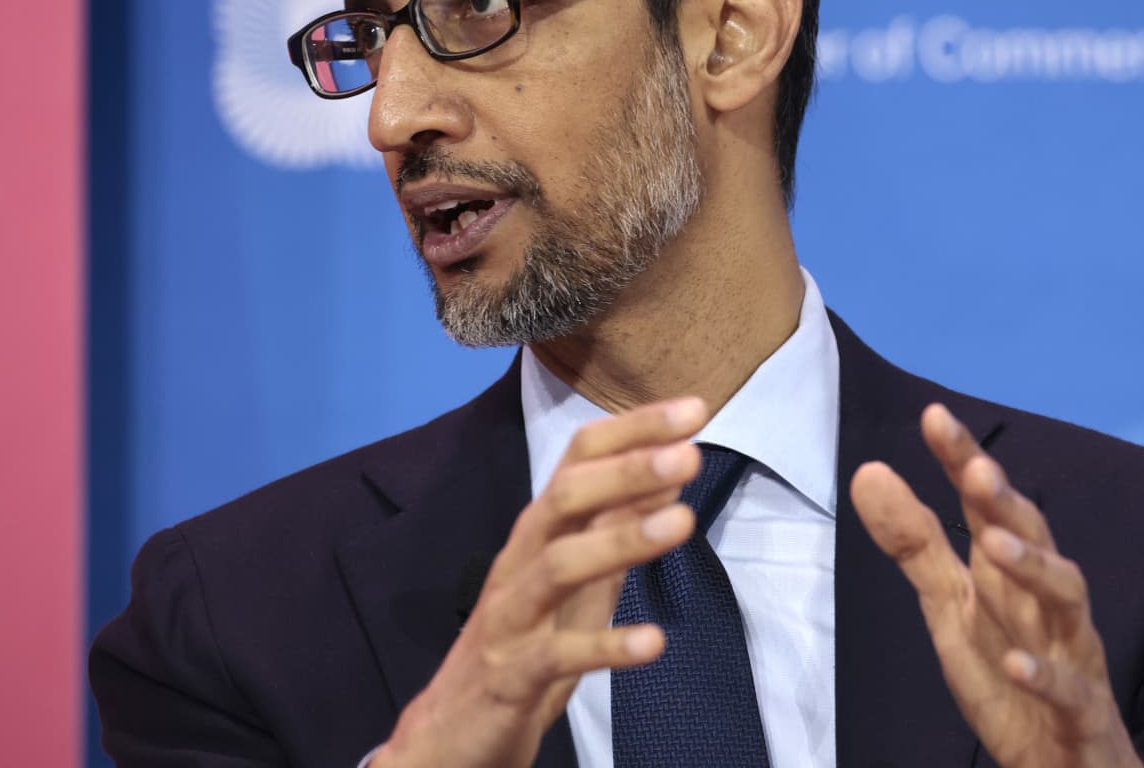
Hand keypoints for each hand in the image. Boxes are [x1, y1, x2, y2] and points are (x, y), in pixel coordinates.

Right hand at [373, 397, 707, 767]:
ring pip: (557, 565)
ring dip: (621, 540)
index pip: (577, 462)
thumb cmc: (521, 648)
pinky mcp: (510, 674)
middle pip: (562, 498)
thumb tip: (668, 472)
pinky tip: (653, 642)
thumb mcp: (577, 584)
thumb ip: (614, 529)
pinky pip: (555, 655)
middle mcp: (517, 563)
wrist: (451, 735)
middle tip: (689, 451)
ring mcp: (510, 618)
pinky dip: (606, 646)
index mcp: (536, 536)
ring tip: (681, 522)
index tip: (692, 409)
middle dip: (626, 470)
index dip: (632, 431)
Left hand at [851, 404, 1141, 767]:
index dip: (965, 461)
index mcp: (1010, 578)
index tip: (934, 416)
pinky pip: (1072, 693)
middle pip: (1034, 541)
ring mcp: (1071, 657)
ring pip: (1068, 603)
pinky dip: (1046, 676)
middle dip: (1006, 504)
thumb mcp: (952, 610)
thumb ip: (914, 545)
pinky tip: (1015, 663)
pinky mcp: (1083, 715)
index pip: (988, 508)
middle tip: (977, 467)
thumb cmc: (1015, 680)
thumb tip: (868, 471)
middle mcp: (1048, 606)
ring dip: (1035, 569)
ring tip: (995, 543)